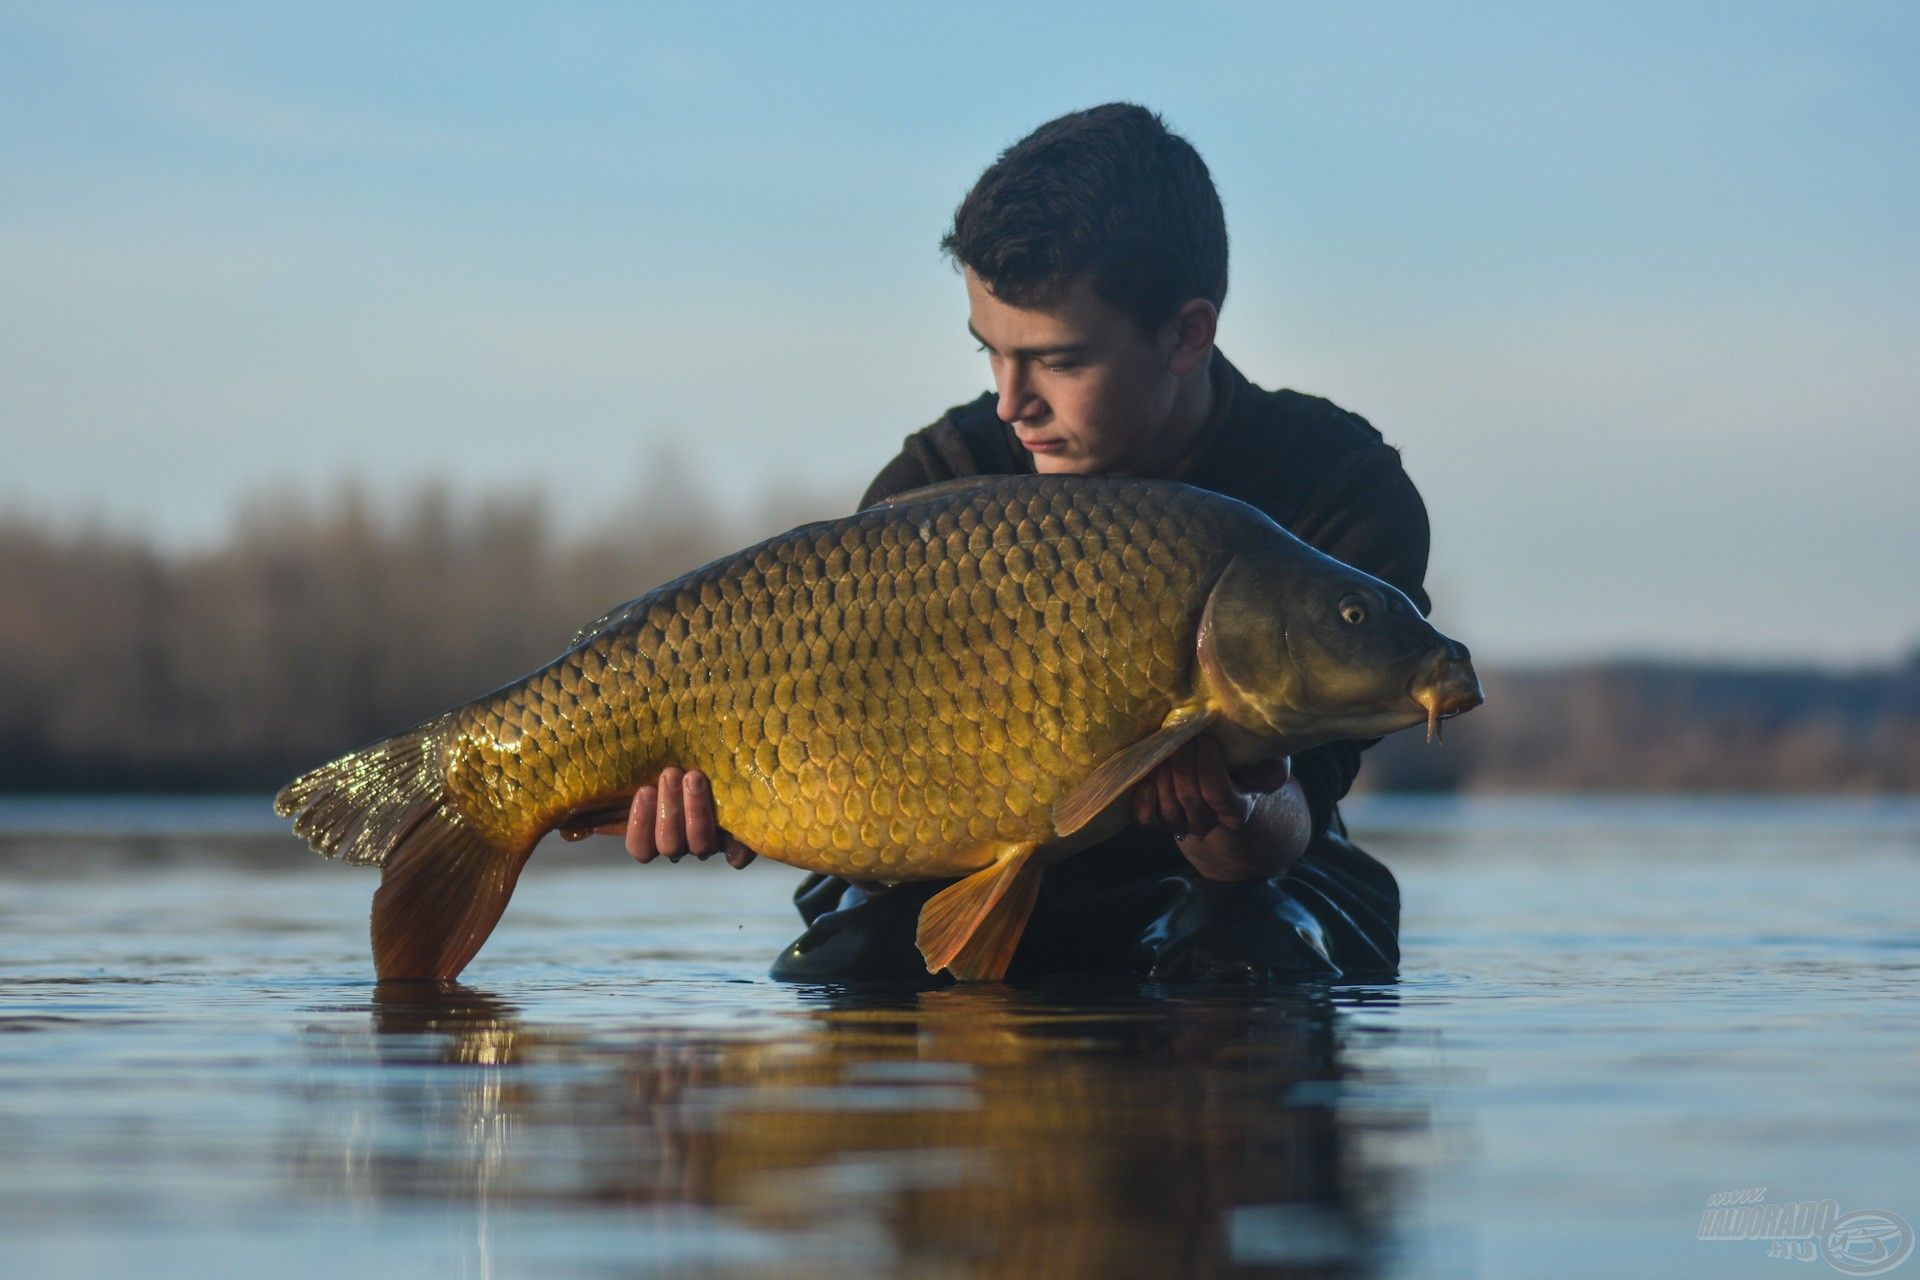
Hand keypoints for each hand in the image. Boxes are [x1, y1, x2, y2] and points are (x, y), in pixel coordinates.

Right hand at [590, 766, 756, 867]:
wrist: (718, 754)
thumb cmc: (670, 760)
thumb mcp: (639, 770)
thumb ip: (608, 791)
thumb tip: (568, 818)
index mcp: (655, 835)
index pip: (641, 848)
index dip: (640, 825)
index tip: (643, 790)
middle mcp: (682, 843)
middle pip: (670, 846)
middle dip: (670, 810)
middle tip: (671, 772)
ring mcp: (712, 843)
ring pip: (700, 845)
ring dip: (696, 811)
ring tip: (695, 775)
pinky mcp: (742, 839)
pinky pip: (740, 854)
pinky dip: (738, 844)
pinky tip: (734, 818)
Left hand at [1130, 737, 1290, 838]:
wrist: (1220, 786)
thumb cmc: (1244, 767)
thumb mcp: (1267, 763)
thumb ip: (1270, 766)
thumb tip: (1252, 766)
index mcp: (1237, 809)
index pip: (1218, 793)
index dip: (1209, 765)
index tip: (1206, 738)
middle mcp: (1208, 822)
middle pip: (1189, 797)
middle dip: (1182, 762)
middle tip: (1181, 734)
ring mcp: (1182, 825)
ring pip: (1167, 808)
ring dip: (1162, 775)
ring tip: (1166, 748)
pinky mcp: (1159, 822)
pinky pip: (1146, 821)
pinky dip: (1143, 801)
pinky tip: (1147, 779)